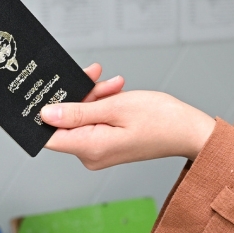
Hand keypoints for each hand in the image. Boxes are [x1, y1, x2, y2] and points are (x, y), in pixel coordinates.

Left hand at [41, 67, 214, 169]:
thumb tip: (46, 114)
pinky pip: (94, 121)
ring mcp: (99, 151)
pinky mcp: (107, 145)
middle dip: (79, 95)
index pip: (47, 136)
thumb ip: (78, 110)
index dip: (44, 112)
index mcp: (90, 148)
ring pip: (81, 117)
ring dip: (94, 97)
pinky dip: (102, 105)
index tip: (49, 91)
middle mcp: (91, 155)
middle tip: (95, 77)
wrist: (189, 131)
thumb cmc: (162, 120)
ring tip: (114, 86)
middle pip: (65, 121)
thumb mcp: (116, 106)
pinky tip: (115, 92)